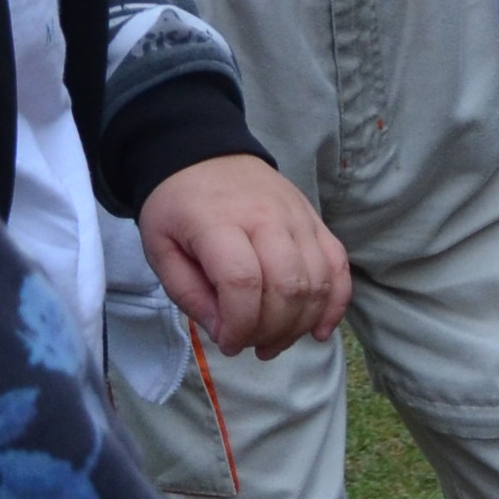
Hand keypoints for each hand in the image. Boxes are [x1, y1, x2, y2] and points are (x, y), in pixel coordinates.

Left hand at [135, 153, 348, 357]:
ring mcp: (298, 219)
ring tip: (275, 340)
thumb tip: (226, 333)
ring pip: (317, 282)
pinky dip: (335, 305)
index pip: (243, 282)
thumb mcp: (160, 248)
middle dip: (272, 329)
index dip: (241, 324)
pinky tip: (318, 331)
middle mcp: (266, 218)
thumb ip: (188, 294)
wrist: (202, 154)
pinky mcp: (316, 222)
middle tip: (251, 344)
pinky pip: (339, 268)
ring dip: (300, 324)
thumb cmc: (177, 205)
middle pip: (288, 286)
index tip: (229, 343)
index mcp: (217, 222)